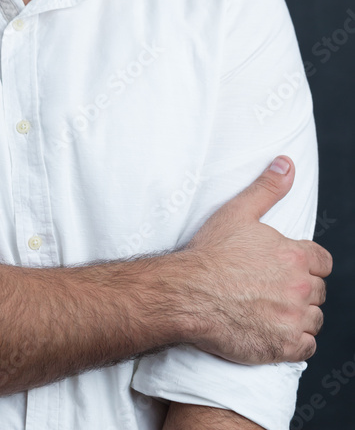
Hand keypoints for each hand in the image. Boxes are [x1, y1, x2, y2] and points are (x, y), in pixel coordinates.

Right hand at [178, 156, 331, 364]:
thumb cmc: (210, 253)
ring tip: (273, 310)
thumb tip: (287, 163)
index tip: (289, 268)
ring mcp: (293, 319)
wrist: (187, 293)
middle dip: (302, 289)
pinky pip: (307, 347)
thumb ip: (268, 188)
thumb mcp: (238, 212)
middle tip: (273, 288)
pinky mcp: (284, 346)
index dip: (307, 264)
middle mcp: (300, 288)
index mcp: (294, 256)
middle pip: (319, 291)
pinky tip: (275, 331)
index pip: (322, 262)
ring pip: (314, 319)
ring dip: (300, 315)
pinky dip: (296, 341)